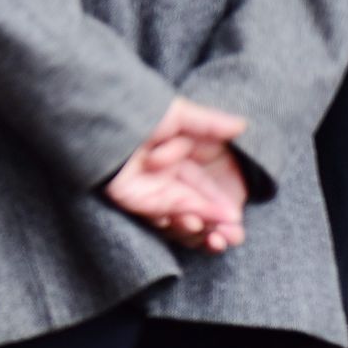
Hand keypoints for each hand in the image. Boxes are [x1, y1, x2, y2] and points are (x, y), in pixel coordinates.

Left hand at [104, 98, 251, 253]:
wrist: (105, 116)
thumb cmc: (140, 112)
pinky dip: (177, 220)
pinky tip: (194, 220)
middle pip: (196, 210)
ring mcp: (150, 191)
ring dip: (200, 225)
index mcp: (179, 162)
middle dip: (216, 225)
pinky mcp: (132, 199)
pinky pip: (158, 215)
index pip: (206, 191)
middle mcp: (166, 180)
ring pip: (180, 217)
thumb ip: (211, 123)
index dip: (222, 207)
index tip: (237, 219)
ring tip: (216, 232)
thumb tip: (242, 125)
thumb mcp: (180, 114)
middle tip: (232, 236)